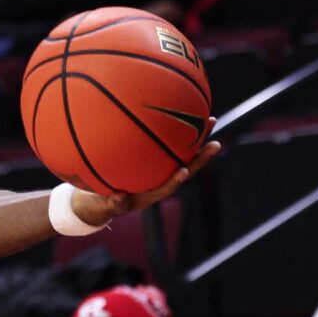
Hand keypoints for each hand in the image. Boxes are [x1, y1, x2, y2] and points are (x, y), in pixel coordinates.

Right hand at [70, 124, 220, 227]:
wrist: (104, 200)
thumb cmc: (102, 202)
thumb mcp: (104, 204)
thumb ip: (113, 203)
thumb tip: (117, 199)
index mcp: (150, 195)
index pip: (166, 188)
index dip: (174, 180)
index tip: (183, 171)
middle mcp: (160, 182)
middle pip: (184, 169)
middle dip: (200, 158)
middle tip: (215, 144)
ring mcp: (161, 170)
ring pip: (183, 154)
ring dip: (197, 139)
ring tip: (210, 121)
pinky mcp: (158, 161)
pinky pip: (171, 145)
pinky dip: (179, 131)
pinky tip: (184, 112)